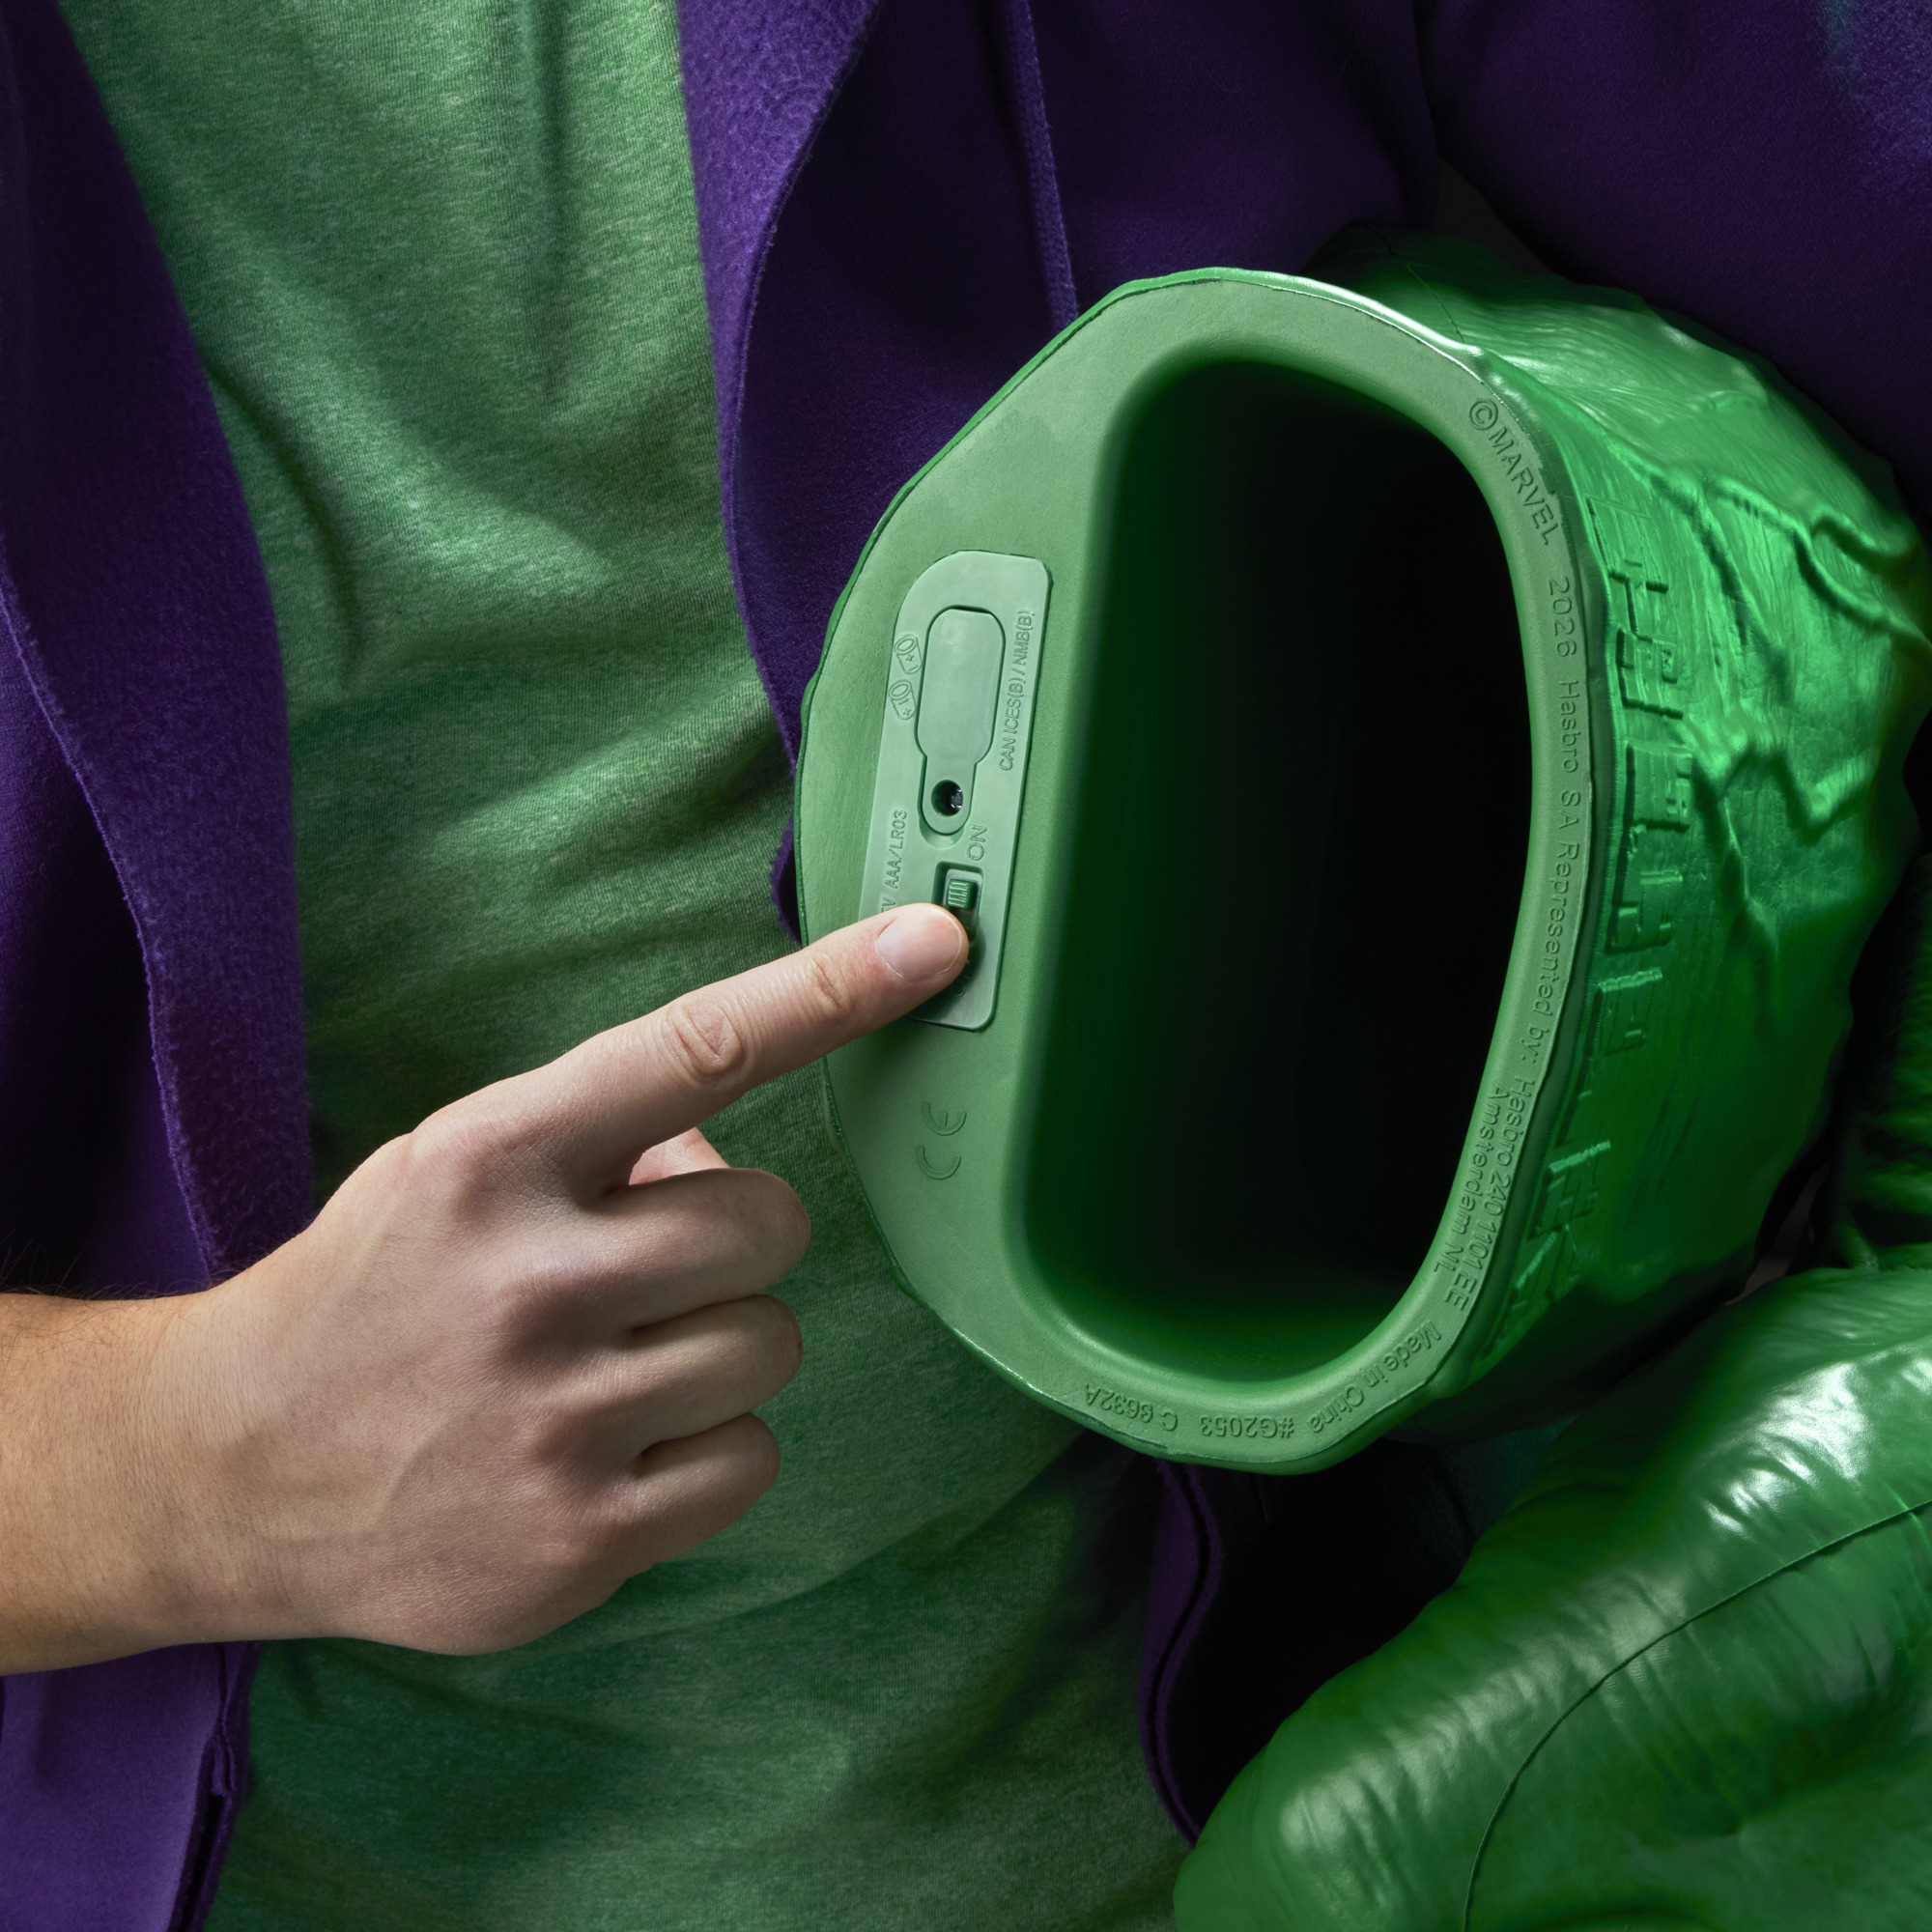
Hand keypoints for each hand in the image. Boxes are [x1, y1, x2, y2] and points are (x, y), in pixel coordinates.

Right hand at [0, 905, 966, 1669]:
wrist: (226, 1468)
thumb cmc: (376, 1291)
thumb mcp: (453, 1170)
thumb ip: (598, 1144)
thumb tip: (729, 1158)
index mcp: (493, 1156)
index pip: (695, 1049)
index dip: (828, 991)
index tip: (933, 944)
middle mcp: (528, 1278)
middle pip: (771, 1226)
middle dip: (733, 1244)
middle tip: (646, 1274)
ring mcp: (556, 1417)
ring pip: (773, 1347)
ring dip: (718, 1351)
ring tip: (611, 1369)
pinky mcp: (582, 1537)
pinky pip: (752, 1461)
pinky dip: (707, 1453)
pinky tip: (613, 1450)